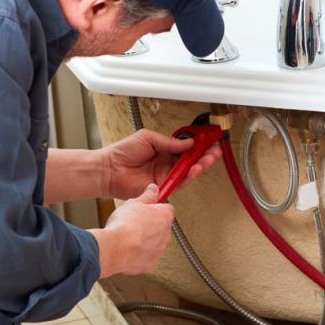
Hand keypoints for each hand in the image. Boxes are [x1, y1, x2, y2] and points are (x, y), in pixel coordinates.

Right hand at [91, 184, 174, 276]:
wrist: (115, 248)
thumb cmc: (124, 226)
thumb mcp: (134, 203)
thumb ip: (147, 196)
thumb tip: (153, 190)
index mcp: (165, 217)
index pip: (167, 209)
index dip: (156, 208)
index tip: (149, 207)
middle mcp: (166, 235)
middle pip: (161, 227)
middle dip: (150, 225)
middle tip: (134, 222)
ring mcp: (159, 250)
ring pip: (154, 243)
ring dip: (144, 240)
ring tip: (128, 236)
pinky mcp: (150, 264)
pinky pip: (146, 257)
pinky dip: (138, 254)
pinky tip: (127, 248)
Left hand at [105, 129, 220, 198]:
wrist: (110, 170)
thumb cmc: (122, 152)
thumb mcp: (148, 138)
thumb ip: (169, 142)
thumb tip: (187, 142)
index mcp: (164, 149)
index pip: (186, 146)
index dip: (199, 143)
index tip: (209, 139)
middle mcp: (167, 162)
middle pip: (191, 160)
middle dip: (204, 155)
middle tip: (215, 151)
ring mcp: (166, 175)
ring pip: (188, 171)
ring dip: (200, 165)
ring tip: (208, 159)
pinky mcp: (163, 186)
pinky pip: (180, 182)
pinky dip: (189, 176)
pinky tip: (194, 169)